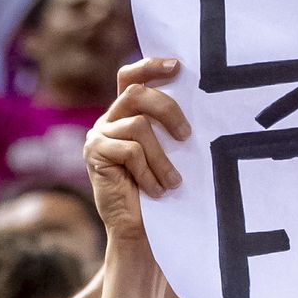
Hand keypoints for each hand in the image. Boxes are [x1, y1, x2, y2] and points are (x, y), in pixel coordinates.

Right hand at [83, 59, 188, 244]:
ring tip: (173, 182)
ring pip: (138, 126)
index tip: (178, 66)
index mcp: (126, 114)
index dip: (150, 67)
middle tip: (187, 136)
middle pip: (137, 93)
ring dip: (162, 158)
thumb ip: (170, 128)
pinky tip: (156, 191)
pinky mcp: (94, 154)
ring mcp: (98, 135)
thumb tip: (203, 104)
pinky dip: (148, 172)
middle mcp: (109, 119)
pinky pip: (129, 151)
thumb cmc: (161, 191)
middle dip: (168, 110)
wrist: (139, 231)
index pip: (131, 77)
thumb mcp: (170, 153)